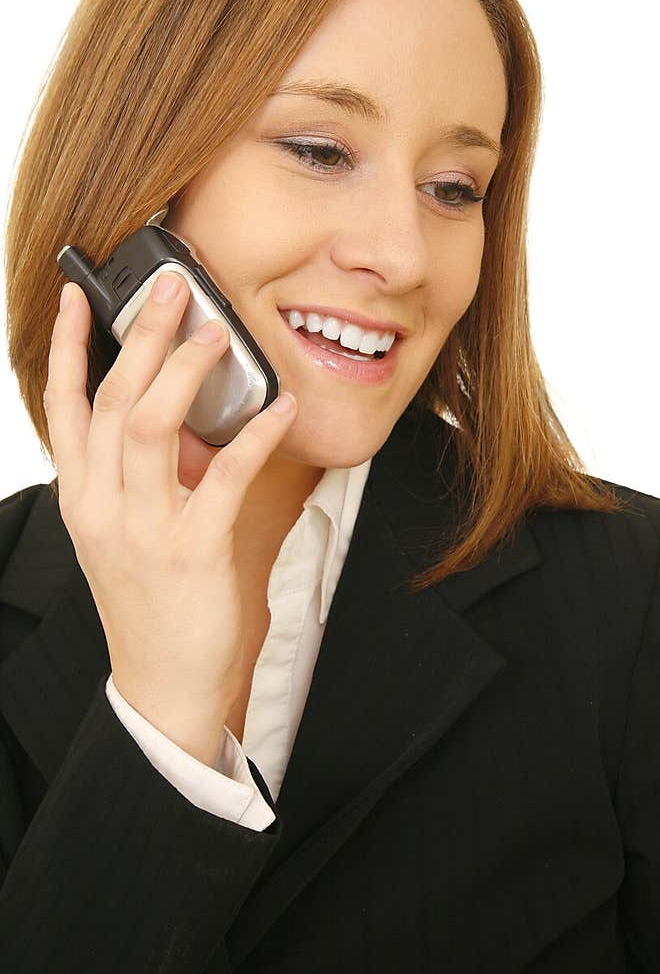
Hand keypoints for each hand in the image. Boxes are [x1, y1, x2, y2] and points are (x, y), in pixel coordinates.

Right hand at [43, 272, 296, 765]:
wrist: (165, 684)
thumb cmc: (154, 606)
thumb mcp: (128, 534)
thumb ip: (143, 478)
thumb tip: (186, 415)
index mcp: (83, 499)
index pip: (65, 408)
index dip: (73, 349)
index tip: (80, 298)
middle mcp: (102, 508)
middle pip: (111, 400)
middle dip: (140, 336)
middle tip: (173, 289)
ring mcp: (141, 530)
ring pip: (149, 426)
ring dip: (185, 371)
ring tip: (218, 332)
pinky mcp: (190, 552)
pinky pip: (222, 478)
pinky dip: (253, 437)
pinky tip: (280, 408)